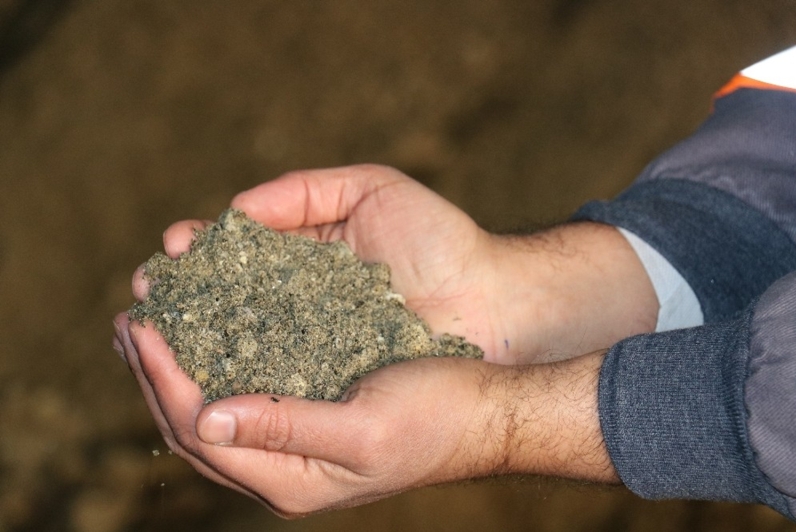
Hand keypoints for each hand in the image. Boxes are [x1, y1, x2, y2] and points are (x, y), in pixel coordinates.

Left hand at [117, 164, 648, 514]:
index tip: (143, 325)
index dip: (164, 378)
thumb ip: (288, 428)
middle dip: (156, 372)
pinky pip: (243, 389)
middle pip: (196, 424)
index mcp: (292, 480)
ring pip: (214, 406)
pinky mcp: (308, 409)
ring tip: (153, 318)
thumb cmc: (437, 416)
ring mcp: (294, 440)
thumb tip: (207, 416)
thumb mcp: (365, 430)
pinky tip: (208, 327)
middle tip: (131, 317)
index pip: (203, 432)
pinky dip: (215, 357)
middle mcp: (284, 467)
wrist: (484, 407)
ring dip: (179, 363)